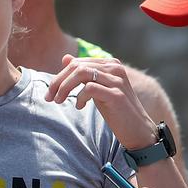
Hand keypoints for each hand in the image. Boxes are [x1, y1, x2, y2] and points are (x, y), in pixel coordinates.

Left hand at [43, 55, 158, 152]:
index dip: (60, 76)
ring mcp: (117, 80)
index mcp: (110, 64)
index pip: (77, 63)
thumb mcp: (97, 89)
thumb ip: (84, 74)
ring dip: (65, 88)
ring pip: (81, 74)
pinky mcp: (116, 95)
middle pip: (77, 66)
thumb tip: (65, 58)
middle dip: (58, 82)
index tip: (50, 92)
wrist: (137, 129)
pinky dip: (80, 97)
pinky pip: (89, 88)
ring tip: (59, 101)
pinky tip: (80, 107)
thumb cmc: (116, 110)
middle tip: (49, 97)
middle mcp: (115, 68)